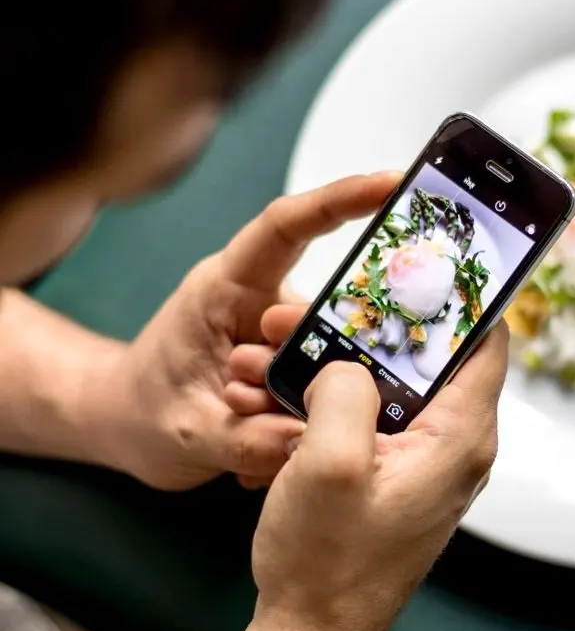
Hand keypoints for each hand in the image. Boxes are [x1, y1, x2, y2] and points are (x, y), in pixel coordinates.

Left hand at [101, 172, 398, 489]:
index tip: (390, 185)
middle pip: (320, 307)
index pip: (285, 227)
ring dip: (295, 404)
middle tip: (267, 407)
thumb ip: (246, 437)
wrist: (126, 423)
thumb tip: (309, 437)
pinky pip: (314, 384)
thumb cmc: (141, 407)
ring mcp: (278, 331)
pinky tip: (258, 445)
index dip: (339, 200)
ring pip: (323, 355)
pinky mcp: (289, 358)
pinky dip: (295, 421)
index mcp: (226, 286)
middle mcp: (259, 299)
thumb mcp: (185, 432)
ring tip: (249, 440)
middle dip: (314, 361)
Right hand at [235, 308, 507, 630]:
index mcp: (458, 437)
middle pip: (426, 358)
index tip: (422, 263)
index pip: (486, 342)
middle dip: (369, 327)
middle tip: (316, 309)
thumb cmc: (326, 561)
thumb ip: (346, 391)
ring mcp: (419, 458)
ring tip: (278, 350)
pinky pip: (369, 415)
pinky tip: (280, 390)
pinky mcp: (391, 471)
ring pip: (389, 385)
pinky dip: (330, 396)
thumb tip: (348, 361)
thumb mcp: (330, 463)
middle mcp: (451, 443)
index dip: (463, 297)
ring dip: (337, 362)